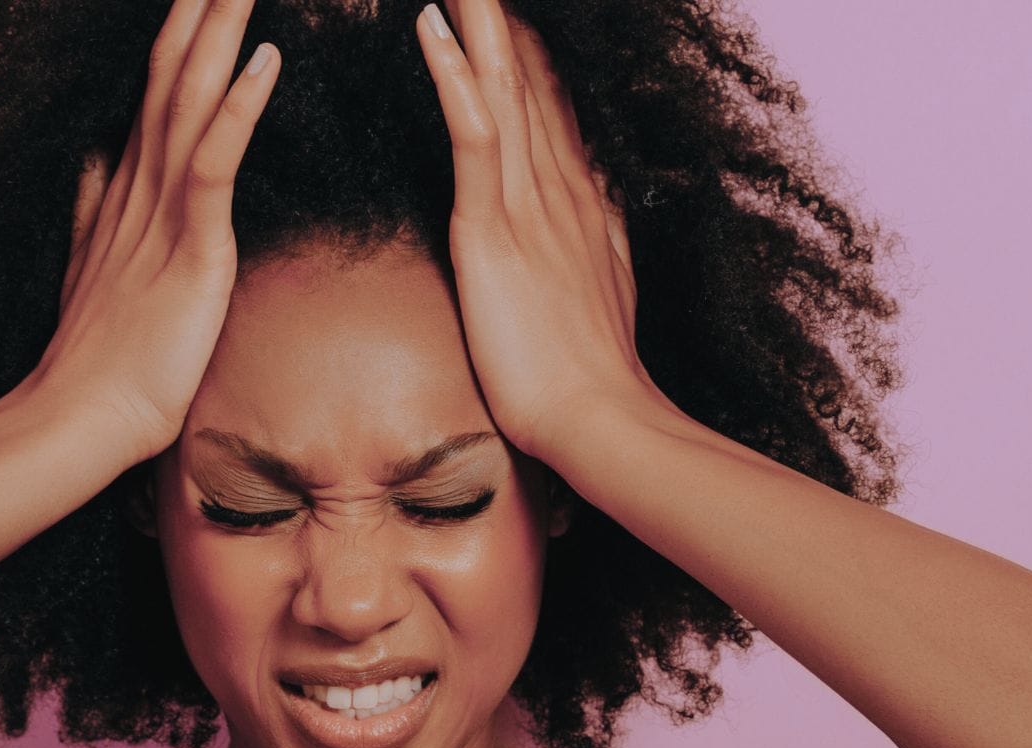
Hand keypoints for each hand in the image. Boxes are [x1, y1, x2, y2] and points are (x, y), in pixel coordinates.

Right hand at [24, 0, 280, 462]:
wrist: (79, 420)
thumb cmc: (97, 359)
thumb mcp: (90, 264)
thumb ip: (93, 206)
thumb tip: (91, 159)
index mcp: (126, 185)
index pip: (159, 82)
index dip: (183, 25)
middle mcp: (137, 180)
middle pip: (173, 67)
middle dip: (200, 5)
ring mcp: (159, 210)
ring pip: (191, 94)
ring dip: (219, 26)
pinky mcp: (188, 246)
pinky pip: (213, 161)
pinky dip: (237, 107)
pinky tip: (263, 59)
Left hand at [413, 1, 675, 461]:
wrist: (601, 422)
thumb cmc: (589, 379)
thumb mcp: (598, 293)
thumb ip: (592, 242)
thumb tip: (596, 210)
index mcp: (579, 203)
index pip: (552, 105)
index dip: (531, 49)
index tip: (514, 6)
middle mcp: (561, 187)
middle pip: (527, 77)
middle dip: (505, 17)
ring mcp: (531, 203)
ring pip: (501, 85)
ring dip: (479, 19)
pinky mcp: (495, 230)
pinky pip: (473, 136)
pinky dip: (453, 78)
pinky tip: (430, 26)